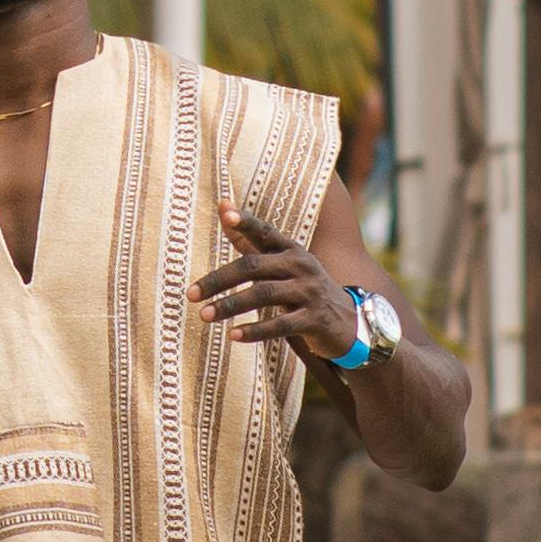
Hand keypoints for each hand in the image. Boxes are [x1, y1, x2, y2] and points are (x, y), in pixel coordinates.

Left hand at [198, 207, 368, 369]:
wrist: (349, 321)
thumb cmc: (303, 287)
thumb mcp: (282, 261)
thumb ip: (250, 238)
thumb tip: (222, 205)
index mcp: (291, 249)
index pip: (265, 231)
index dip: (246, 222)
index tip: (226, 214)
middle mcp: (301, 265)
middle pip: (253, 267)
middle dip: (219, 280)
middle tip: (191, 293)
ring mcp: (309, 292)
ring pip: (263, 295)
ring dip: (230, 305)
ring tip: (204, 315)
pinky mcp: (314, 319)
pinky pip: (281, 325)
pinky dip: (256, 331)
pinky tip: (234, 335)